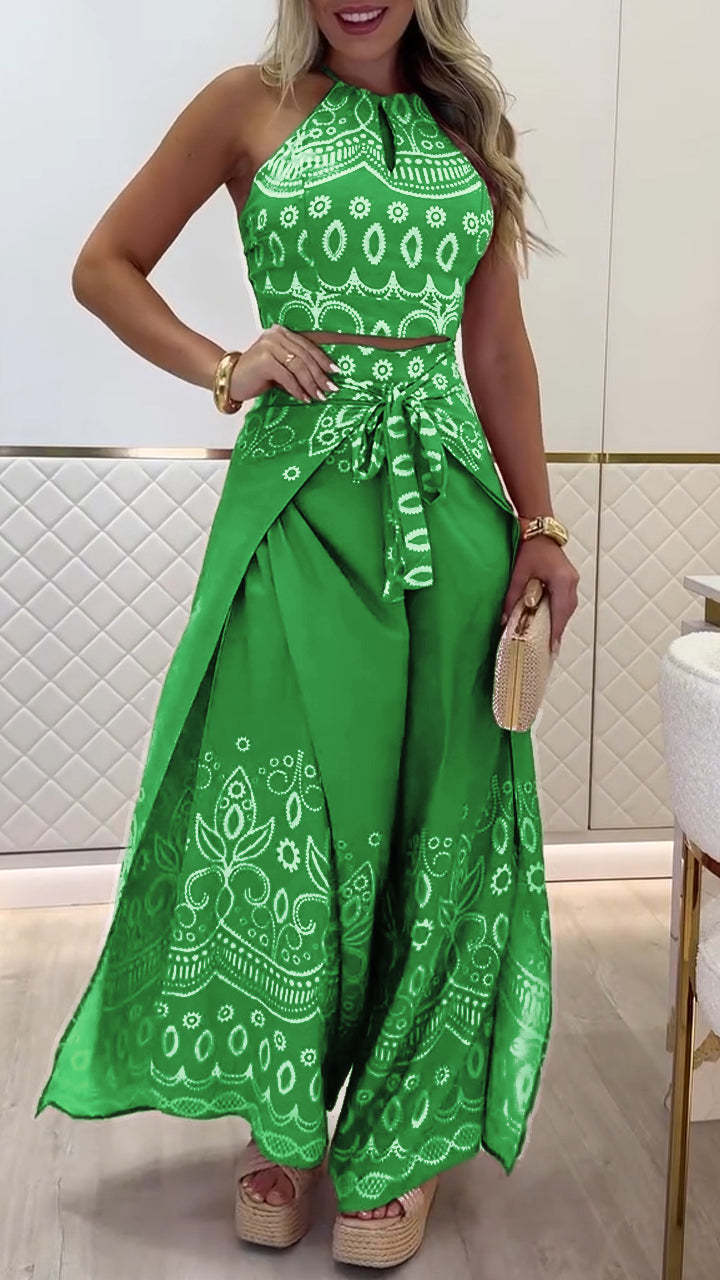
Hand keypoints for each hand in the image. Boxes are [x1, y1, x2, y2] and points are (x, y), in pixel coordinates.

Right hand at [229, 323, 338, 404]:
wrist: (230, 380)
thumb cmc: (257, 375)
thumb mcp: (279, 365)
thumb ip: (296, 363)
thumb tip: (325, 376)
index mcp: (281, 332)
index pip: (307, 345)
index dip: (323, 359)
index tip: (337, 371)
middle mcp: (275, 335)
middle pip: (305, 356)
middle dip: (320, 374)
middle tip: (331, 388)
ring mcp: (269, 346)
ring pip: (298, 366)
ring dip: (311, 384)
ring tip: (320, 396)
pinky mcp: (264, 360)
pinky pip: (287, 377)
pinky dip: (297, 389)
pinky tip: (304, 398)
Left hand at [500, 534, 579, 654]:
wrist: (537, 527)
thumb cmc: (529, 546)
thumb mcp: (517, 573)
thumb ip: (512, 597)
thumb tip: (505, 620)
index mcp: (562, 581)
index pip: (559, 613)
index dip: (554, 633)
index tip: (551, 650)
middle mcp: (571, 582)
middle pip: (565, 614)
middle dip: (556, 631)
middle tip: (548, 650)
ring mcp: (571, 580)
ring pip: (566, 608)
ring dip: (557, 622)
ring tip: (548, 639)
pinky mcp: (566, 579)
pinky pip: (563, 601)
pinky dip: (556, 612)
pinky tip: (548, 621)